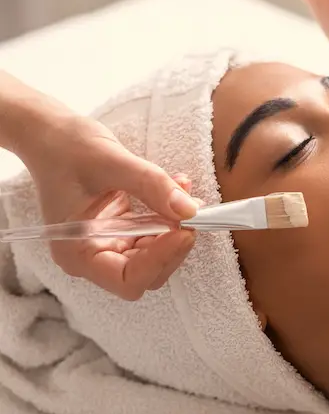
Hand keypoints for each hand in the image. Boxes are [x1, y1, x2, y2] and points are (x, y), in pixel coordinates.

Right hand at [21, 108, 199, 299]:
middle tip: (193, 214)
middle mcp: (92, 256)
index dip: (160, 260)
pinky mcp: (122, 230)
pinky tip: (178, 189)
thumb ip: (152, 185)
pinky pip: (155, 234)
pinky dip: (171, 216)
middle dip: (173, 246)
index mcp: (78, 253)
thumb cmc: (66, 148)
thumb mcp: (112, 161)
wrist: (51, 135)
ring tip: (185, 193)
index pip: (128, 279)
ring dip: (177, 229)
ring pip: (156, 256)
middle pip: (147, 273)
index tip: (184, 231)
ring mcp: (109, 244)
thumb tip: (189, 210)